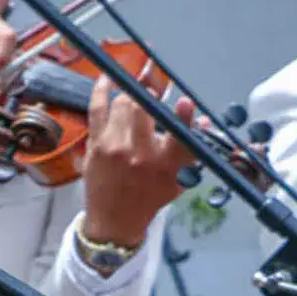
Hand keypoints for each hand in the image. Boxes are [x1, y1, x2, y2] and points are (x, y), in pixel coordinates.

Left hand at [80, 62, 202, 245]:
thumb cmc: (150, 196)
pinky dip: (101, 90)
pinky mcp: (95, 145)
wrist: (114, 219)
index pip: (180, 138)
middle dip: (150, 88)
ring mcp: (113, 148)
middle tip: (154, 77)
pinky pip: (97, 109)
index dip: (185, 118)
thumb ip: (191, 148)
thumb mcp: (180, 178)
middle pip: (145, 110)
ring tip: (137, 82)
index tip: (185, 102)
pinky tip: (106, 78)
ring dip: (131, 91)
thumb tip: (201, 119)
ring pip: (122, 105)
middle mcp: (139, 155)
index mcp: (166, 165)